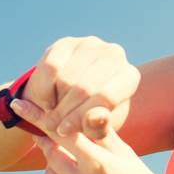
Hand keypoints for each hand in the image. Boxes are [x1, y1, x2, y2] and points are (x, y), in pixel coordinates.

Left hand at [14, 97, 173, 173]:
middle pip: (51, 155)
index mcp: (99, 163)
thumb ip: (101, 133)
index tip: (16, 105)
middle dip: (56, 147)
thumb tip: (87, 109)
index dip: (38, 118)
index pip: (61, 133)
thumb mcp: (126, 155)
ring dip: (58, 169)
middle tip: (68, 146)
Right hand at [22, 36, 139, 141]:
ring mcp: (91, 45)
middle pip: (85, 89)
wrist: (72, 93)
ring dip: (54, 102)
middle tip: (54, 127)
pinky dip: (43, 89)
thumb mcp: (98, 126)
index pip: (106, 98)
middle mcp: (115, 54)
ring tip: (53, 115)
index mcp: (129, 77)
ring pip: (66, 79)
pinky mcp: (66, 42)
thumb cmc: (90, 113)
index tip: (65, 131)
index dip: (82, 117)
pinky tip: (47, 100)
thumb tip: (93, 118)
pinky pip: (50, 68)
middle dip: (65, 113)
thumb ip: (98, 127)